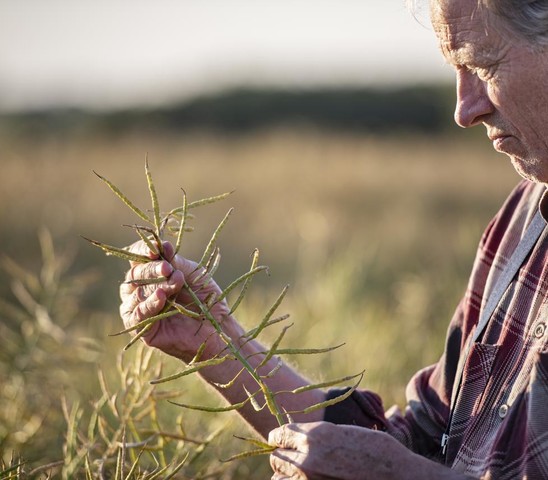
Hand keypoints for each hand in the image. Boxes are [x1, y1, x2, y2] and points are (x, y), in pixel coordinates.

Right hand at [119, 240, 235, 361]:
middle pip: (135, 274)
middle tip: (170, 269)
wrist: (218, 327)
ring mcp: (140, 310)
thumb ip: (176, 262)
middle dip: (152, 269)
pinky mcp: (143, 330)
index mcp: (151, 275)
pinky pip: (137, 315)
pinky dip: (148, 304)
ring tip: (176, 283)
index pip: (137, 258)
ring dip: (156, 286)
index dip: (143, 250)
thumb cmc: (206, 299)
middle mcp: (140, 291)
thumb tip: (162, 245)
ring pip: (136, 293)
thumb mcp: (193, 275)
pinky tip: (161, 297)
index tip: (156, 248)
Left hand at [268, 422, 465, 479]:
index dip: (279, 437)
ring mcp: (309, 479)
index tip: (280, 439)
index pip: (280, 434)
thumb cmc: (375, 450)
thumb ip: (317, 435)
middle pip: (276, 458)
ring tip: (301, 471)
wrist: (396, 474)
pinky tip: (308, 479)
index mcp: (315, 435)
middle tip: (293, 456)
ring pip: (279, 477)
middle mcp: (307, 458)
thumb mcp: (343, 432)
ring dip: (287, 474)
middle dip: (283, 456)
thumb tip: (300, 437)